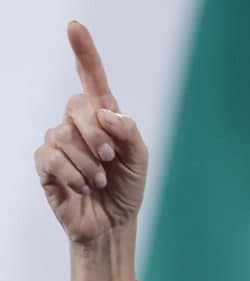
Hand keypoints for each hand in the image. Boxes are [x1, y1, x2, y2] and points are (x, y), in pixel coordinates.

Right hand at [34, 21, 147, 245]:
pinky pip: (51, 156)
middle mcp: (79, 124)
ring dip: (88, 162)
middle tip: (110, 159)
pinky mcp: (46, 164)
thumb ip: (129, 131)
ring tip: (100, 180)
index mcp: (105, 117)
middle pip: (78, 104)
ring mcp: (60, 142)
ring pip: (64, 133)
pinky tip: (84, 186)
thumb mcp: (140, 159)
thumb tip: (106, 112)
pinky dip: (73, 174)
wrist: (113, 223)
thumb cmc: (127, 188)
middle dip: (97, 133)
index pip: (92, 78)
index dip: (84, 52)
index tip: (75, 26)